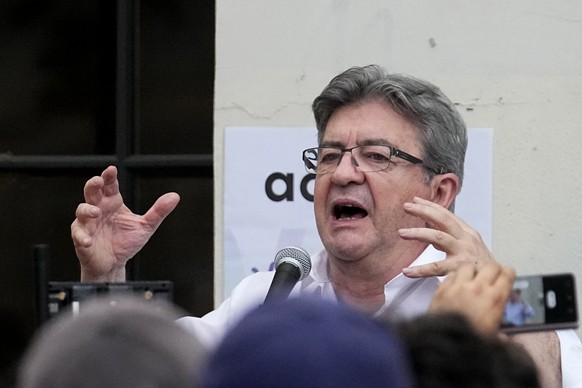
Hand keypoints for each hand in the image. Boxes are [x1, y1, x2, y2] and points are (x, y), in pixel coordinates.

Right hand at [70, 166, 179, 281]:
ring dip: (87, 210)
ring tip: (97, 212)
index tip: (112, 170)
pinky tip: (88, 240)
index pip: (110, 185)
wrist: (115, 263)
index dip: (109, 176)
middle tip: (98, 181)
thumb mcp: (146, 226)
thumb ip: (158, 211)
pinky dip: (82, 236)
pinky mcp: (82, 238)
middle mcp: (99, 209)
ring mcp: (88, 223)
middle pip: (92, 192)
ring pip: (82, 210)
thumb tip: (175, 196)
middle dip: (93, 185)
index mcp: (113, 202)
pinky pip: (78, 234)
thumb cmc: (126, 242)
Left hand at [399, 196, 494, 277]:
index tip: (415, 200)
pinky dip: (420, 269)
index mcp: (467, 233)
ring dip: (418, 233)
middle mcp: (466, 239)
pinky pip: (436, 267)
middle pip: (443, 220)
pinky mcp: (460, 268)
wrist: (498, 283)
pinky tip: (407, 271)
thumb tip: (428, 224)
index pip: (447, 214)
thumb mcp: (467, 246)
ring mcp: (464, 252)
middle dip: (424, 211)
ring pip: (438, 237)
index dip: (431, 206)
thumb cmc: (480, 266)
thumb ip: (447, 235)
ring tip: (401, 232)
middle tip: (407, 207)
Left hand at [428, 261, 515, 333]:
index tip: (507, 274)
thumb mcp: (492, 337)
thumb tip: (503, 340)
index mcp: (495, 299)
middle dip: (493, 268)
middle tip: (491, 274)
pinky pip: (450, 274)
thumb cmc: (469, 340)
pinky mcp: (443, 288)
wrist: (445, 342)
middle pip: (490, 266)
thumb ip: (500, 335)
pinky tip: (455, 283)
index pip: (507, 275)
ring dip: (472, 270)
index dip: (508, 273)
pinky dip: (454, 276)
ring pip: (468, 266)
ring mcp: (459, 286)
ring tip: (471, 277)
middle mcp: (478, 288)